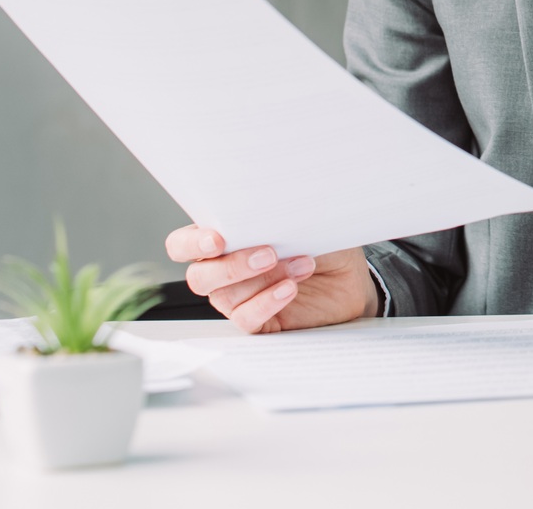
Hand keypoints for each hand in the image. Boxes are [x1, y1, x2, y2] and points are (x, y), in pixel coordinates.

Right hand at [164, 224, 376, 333]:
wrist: (350, 276)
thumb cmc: (319, 241)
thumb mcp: (301, 222)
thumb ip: (277, 218)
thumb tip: (266, 210)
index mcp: (224, 240)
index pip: (182, 244)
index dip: (191, 243)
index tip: (218, 238)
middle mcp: (224, 271)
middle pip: (199, 276)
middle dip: (231, 266)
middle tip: (268, 253)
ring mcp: (239, 298)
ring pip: (224, 297)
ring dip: (262, 280)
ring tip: (301, 265)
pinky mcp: (258, 321)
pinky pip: (246, 319)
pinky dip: (266, 303)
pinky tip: (289, 289)